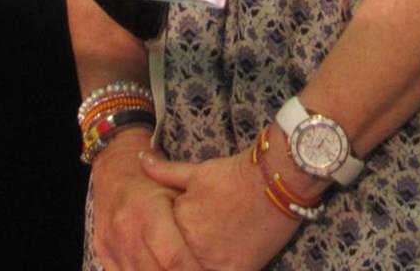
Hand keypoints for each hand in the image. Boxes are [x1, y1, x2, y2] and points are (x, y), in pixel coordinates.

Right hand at [91, 133, 204, 270]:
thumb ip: (191, 213)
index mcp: (146, 211)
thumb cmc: (153, 180)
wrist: (115, 171)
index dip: (193, 270)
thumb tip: (219, 243)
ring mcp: (112, 245)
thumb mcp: (174, 187)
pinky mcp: (104, 255)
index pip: (173, 257)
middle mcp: (126, 230)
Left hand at [141, 149, 302, 270]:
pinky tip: (220, 261)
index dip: (166, 241)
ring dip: (192, 264)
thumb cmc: (237, 173)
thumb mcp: (198, 171)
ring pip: (190, 269)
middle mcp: (190, 244)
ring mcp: (212, 261)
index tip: (175, 238)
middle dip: (178, 257)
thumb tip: (142, 160)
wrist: (277, 179)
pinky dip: (212, 270)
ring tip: (210, 249)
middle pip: (174, 260)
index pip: (160, 241)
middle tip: (199, 242)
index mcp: (177, 220)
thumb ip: (166, 172)